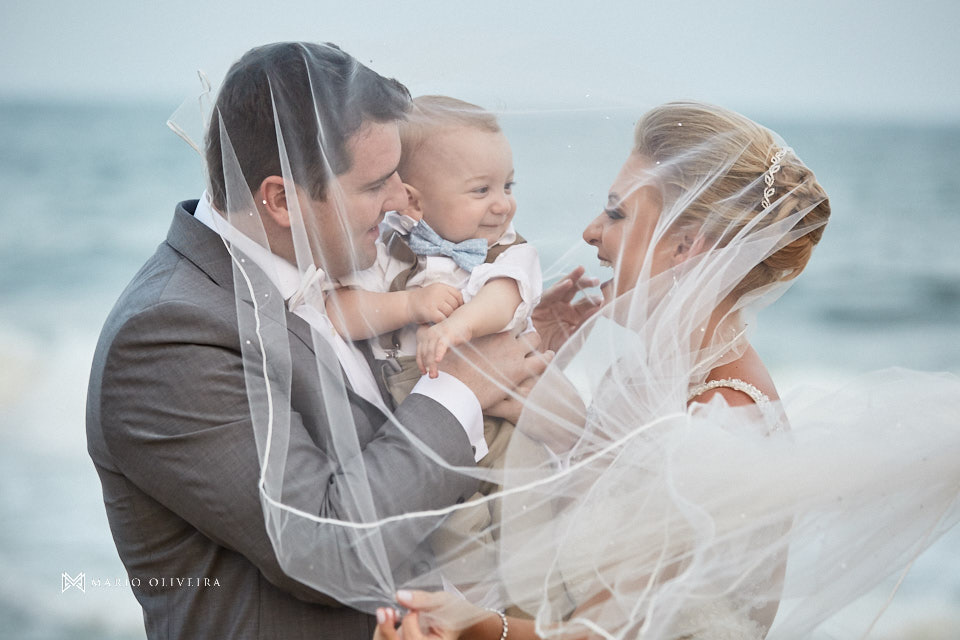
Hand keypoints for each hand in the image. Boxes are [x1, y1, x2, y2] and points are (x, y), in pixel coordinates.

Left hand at [373, 590, 488, 639]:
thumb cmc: (452, 611)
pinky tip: (392, 618)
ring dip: (383, 628)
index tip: (415, 608)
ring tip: (388, 613)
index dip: (410, 621)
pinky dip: (384, 629)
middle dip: (386, 629)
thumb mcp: (442, 601)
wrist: (456, 616)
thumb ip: (422, 600)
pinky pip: (386, 639)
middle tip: (385, 611)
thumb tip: (400, 596)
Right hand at [408, 284, 463, 324]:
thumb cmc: (423, 300)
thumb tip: (463, 303)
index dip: (460, 304)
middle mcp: (439, 292)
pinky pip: (442, 319)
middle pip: (455, 304)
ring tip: (443, 319)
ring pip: (450, 312)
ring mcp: (434, 301)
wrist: (407, 304)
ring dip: (448, 318)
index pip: (458, 295)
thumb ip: (447, 294)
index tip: (457, 310)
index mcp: (441, 286)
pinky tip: (437, 322)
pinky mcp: (430, 311)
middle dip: (453, 312)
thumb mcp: (435, 291)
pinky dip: (442, 322)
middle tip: (449, 316)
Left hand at [416, 319, 473, 378]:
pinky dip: (439, 353)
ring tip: (434, 374)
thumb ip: (435, 351)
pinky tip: (438, 360)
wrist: (463, 321)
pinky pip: (441, 345)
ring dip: (432, 364)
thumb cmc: (451, 333)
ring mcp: (437, 334)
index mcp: (425, 336)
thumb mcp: (440, 342)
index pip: (419, 352)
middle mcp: (429, 334)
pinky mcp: (446, 334)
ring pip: (431, 351)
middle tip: (431, 376)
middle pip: (425, 353)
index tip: (423, 373)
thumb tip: (431, 366)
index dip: (420, 364)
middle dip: (427, 366)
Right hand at [438, 331, 549, 411]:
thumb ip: (451, 344)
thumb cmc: (448, 373)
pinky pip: (543, 360)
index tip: (510, 333)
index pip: (505, 324)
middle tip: (524, 340)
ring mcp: (513, 353)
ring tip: (538, 349)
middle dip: (523, 333)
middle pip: (521, 327)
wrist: (454, 389)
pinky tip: (549, 357)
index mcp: (487, 334)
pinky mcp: (520, 370)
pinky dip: (547, 358)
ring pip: (534, 338)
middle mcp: (502, 339)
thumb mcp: (448, 352)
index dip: (509, 329)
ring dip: (535, 344)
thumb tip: (434, 334)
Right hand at [532, 266, 601, 352]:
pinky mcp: (539, 305)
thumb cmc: (555, 352)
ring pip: (563, 288)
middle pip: (575, 291)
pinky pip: (550, 295)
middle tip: (596, 281)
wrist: (535, 359)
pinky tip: (568, 283)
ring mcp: (551, 305)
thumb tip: (599, 309)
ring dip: (572, 279)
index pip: (586, 304)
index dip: (594, 300)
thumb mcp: (573, 338)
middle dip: (585, 283)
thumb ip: (585, 324)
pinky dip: (558, 288)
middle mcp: (562, 307)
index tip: (602, 299)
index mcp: (573, 316)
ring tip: (581, 270)